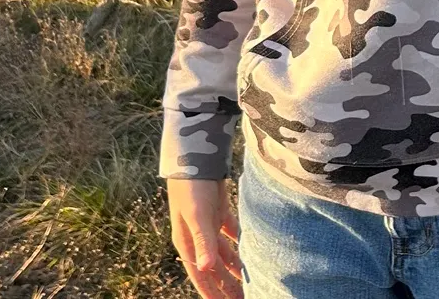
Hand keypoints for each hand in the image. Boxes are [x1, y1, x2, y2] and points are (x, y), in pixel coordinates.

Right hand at [167, 177, 242, 298]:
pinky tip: (251, 251)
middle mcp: (197, 238)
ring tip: (249, 283)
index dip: (213, 293)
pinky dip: (239, 243)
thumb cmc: (191, 185)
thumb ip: (203, 241)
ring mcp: (208, 225)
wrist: (194, 154)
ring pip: (224, 253)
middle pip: (214, 269)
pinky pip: (231, 233)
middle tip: (243, 298)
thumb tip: (206, 269)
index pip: (201, 276)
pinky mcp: (219, 211)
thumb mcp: (196, 214)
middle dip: (227, 286)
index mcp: (187, 243)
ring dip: (235, 268)